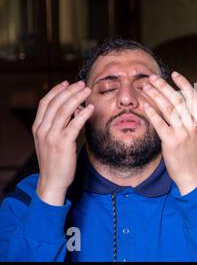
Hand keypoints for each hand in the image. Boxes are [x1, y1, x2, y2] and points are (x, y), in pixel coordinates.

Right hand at [33, 81, 93, 205]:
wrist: (52, 181)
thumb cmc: (55, 160)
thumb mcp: (50, 140)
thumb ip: (57, 125)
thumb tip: (72, 110)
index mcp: (38, 127)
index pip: (45, 103)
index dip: (56, 91)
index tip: (67, 83)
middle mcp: (42, 130)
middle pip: (56, 103)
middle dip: (70, 91)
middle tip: (82, 84)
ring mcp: (52, 136)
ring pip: (64, 110)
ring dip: (77, 98)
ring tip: (88, 91)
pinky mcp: (63, 144)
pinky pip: (74, 124)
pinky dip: (82, 114)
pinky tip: (90, 108)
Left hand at [142, 71, 196, 194]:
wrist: (192, 174)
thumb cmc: (194, 153)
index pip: (193, 97)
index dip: (184, 83)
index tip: (174, 74)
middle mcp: (193, 125)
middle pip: (178, 100)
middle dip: (164, 86)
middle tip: (152, 77)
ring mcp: (183, 133)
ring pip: (169, 109)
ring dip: (155, 95)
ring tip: (145, 87)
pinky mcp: (171, 142)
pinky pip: (160, 123)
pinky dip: (152, 113)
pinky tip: (145, 105)